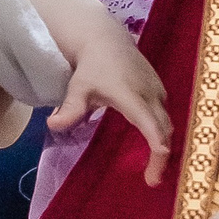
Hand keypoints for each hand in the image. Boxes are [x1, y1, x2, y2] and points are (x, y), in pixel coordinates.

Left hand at [49, 42, 172, 186]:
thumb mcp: (78, 87)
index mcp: (132, 97)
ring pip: (166, 122)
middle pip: (165, 129)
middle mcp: (151, 94)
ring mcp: (158, 90)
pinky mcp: (159, 88)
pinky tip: (153, 144)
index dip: (158, 149)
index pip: (152, 126)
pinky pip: (164, 114)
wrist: (106, 38)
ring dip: (163, 143)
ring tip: (154, 167)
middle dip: (162, 156)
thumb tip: (52, 126)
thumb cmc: (91, 66)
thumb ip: (69, 109)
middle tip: (151, 180)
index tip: (155, 170)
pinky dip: (161, 131)